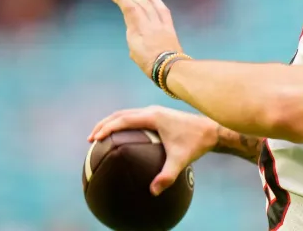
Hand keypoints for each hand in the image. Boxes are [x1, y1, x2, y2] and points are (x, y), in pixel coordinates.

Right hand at [88, 106, 218, 195]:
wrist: (212, 130)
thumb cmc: (196, 143)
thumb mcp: (181, 161)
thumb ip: (167, 176)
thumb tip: (153, 191)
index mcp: (153, 117)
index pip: (123, 119)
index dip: (107, 128)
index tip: (94, 139)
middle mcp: (152, 111)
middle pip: (121, 114)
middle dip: (104, 124)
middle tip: (90, 139)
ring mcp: (155, 111)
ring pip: (127, 114)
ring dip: (112, 123)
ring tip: (100, 138)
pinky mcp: (159, 115)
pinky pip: (135, 118)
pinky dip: (123, 125)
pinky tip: (122, 139)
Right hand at [109, 0, 182, 77]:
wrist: (169, 67)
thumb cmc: (149, 64)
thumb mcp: (134, 52)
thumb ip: (133, 37)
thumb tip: (134, 28)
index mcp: (137, 31)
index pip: (128, 9)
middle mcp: (148, 24)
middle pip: (137, 4)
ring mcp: (159, 24)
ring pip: (148, 5)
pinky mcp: (169, 26)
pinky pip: (162, 10)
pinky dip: (156, 0)